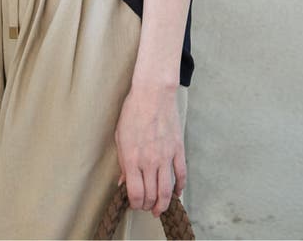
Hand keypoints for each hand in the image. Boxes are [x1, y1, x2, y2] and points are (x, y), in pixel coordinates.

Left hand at [114, 83, 186, 218]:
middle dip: (147, 206)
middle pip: (151, 195)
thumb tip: (123, 181)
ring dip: (163, 204)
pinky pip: (182, 175)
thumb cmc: (133, 111)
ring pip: (167, 190)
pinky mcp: (178, 150)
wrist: (153, 93)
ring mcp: (165, 156)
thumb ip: (122, 162)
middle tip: (146, 206)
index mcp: (132, 158)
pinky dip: (180, 188)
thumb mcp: (120, 136)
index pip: (135, 193)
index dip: (134, 204)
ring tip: (159, 208)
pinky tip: (177, 193)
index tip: (133, 204)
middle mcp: (149, 161)